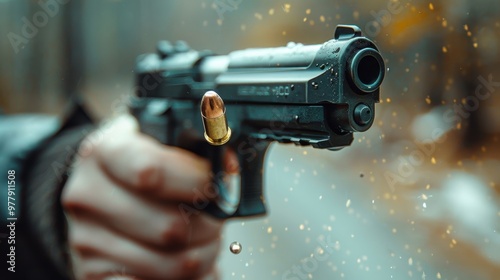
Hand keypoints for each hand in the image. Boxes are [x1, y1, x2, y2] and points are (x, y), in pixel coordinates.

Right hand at [62, 116, 222, 279]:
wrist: (98, 189)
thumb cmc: (137, 165)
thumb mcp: (155, 141)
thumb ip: (189, 149)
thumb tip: (229, 166)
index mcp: (103, 152)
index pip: (151, 172)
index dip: (196, 181)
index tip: (217, 184)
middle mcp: (87, 195)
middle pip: (170, 226)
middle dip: (208, 225)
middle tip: (214, 217)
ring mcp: (86, 238)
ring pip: (173, 263)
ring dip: (203, 254)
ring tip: (203, 239)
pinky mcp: (92, 272)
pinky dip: (183, 277)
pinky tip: (184, 258)